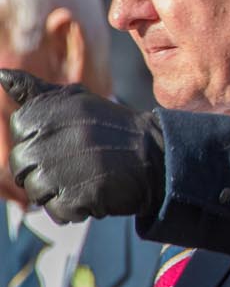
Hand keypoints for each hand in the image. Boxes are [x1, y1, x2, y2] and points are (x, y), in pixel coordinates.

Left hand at [0, 71, 163, 223]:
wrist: (157, 155)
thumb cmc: (113, 128)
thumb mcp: (76, 100)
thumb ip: (35, 92)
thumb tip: (1, 75)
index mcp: (45, 112)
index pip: (19, 132)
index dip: (41, 140)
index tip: (67, 138)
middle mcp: (48, 138)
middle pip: (20, 166)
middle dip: (45, 169)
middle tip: (77, 162)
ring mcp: (61, 169)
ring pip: (35, 191)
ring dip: (58, 191)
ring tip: (86, 178)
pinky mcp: (76, 196)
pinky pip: (58, 211)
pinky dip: (75, 209)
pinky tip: (94, 193)